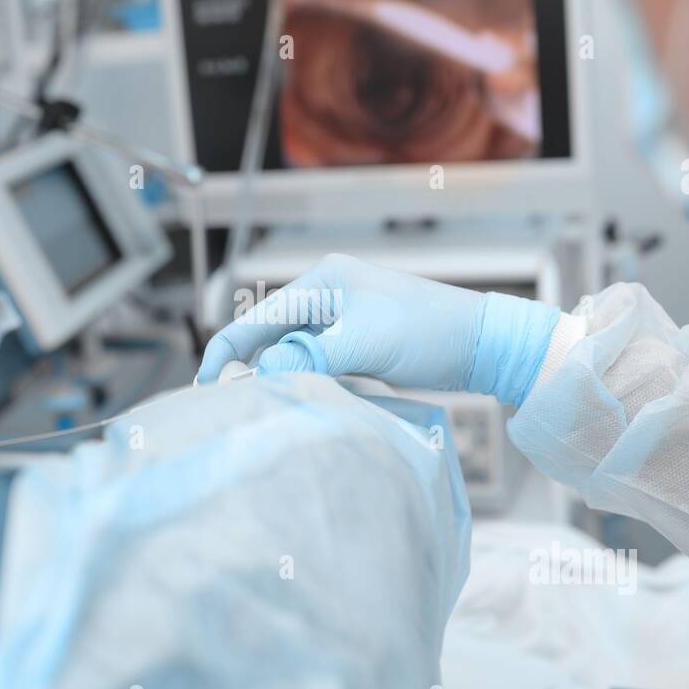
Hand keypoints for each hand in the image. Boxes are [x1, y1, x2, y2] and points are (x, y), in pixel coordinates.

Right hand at [196, 254, 559, 405]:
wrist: (483, 344)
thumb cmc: (429, 333)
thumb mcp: (367, 344)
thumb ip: (312, 356)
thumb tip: (265, 372)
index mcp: (324, 280)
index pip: (258, 317)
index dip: (228, 351)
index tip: (205, 386)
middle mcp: (328, 294)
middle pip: (270, 334)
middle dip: (250, 367)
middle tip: (232, 406)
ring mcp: (343, 319)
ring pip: (293, 352)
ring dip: (279, 377)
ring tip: (263, 408)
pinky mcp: (358, 343)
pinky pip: (316, 363)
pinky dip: (305, 382)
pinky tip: (302, 402)